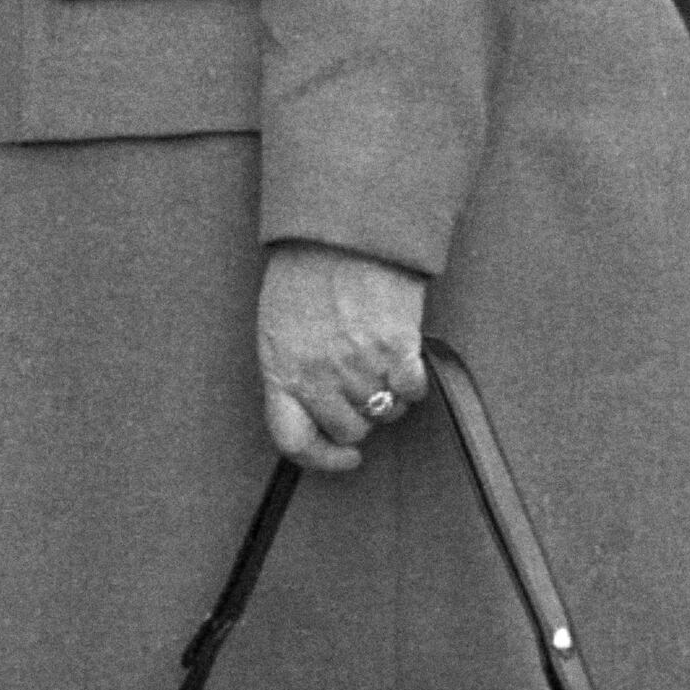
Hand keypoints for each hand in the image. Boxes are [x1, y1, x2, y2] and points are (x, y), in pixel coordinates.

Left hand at [257, 242, 431, 476]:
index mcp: (281, 369)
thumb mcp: (276, 327)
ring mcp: (358, 364)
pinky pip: (413, 391)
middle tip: (364, 391)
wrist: (341, 231)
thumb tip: (314, 410)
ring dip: (389, 398)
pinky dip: (413, 382)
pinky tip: (404, 359)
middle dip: (359, 417)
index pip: (293, 440)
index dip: (320, 458)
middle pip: (350, 429)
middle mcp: (318, 374)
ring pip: (386, 413)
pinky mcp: (396, 348)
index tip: (343, 456)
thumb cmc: (305, 272)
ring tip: (382, 365)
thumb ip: (290, 372)